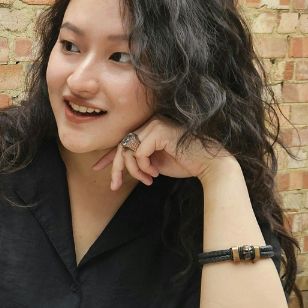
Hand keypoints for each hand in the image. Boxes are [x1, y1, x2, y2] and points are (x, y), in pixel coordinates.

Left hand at [92, 117, 232, 191]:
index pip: (124, 140)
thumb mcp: (155, 163)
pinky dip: (143, 166)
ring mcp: (156, 124)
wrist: (211, 166)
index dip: (109, 156)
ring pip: (127, 149)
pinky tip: (155, 174)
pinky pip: (138, 152)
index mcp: (151, 128)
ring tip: (147, 180)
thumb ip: (138, 160)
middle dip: (116, 167)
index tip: (97, 168)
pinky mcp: (160, 130)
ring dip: (134, 170)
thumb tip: (118, 165)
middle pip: (121, 144)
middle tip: (114, 185)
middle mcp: (151, 122)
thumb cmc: (187, 164)